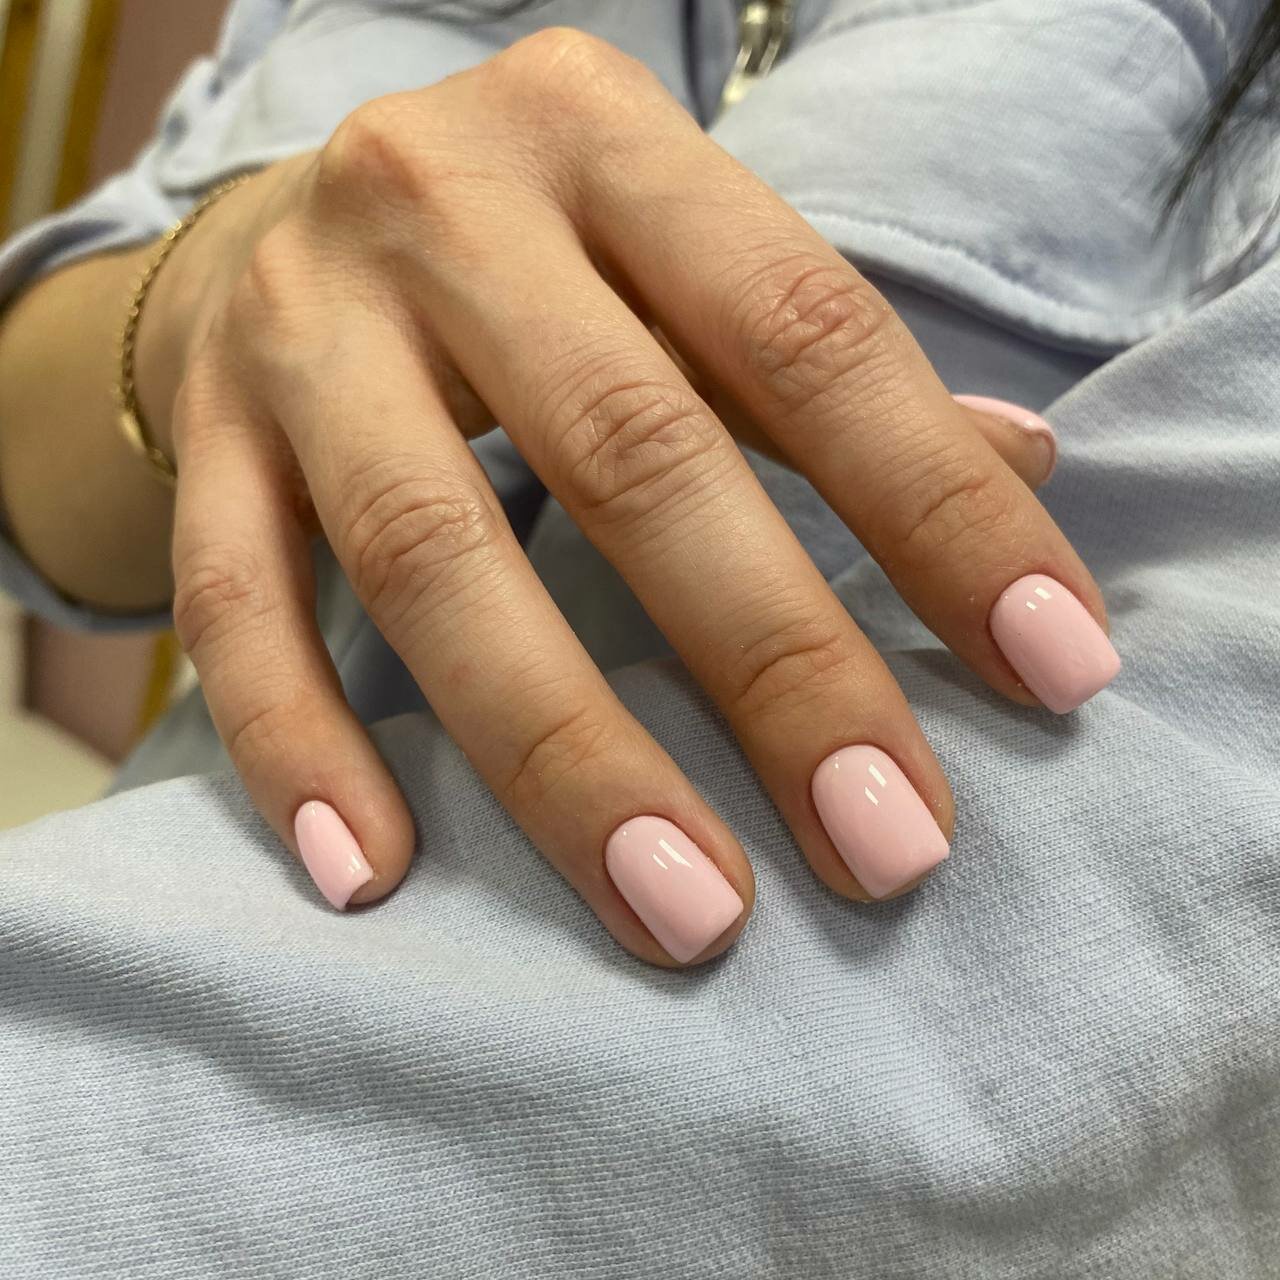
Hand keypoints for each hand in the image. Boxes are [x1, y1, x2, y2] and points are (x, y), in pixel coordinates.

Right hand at [140, 29, 1116, 964]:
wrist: (289, 222)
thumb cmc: (529, 256)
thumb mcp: (674, 257)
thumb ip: (819, 365)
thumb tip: (1025, 470)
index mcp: (601, 136)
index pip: (806, 331)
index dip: (939, 509)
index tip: (1054, 670)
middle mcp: (439, 203)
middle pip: (630, 453)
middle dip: (775, 667)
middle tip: (887, 846)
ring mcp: (300, 323)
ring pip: (430, 554)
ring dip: (566, 755)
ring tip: (686, 913)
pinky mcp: (203, 433)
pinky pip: (235, 602)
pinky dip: (299, 744)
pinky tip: (374, 876)